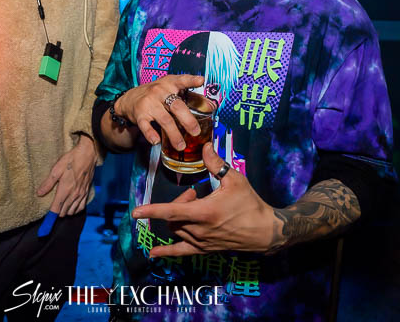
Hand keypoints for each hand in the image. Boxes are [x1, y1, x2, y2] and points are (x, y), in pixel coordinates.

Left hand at [36, 135, 98, 216]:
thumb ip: (48, 183)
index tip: (46, 217)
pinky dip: (75, 209)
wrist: (87, 155)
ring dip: (66, 211)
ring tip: (61, 206)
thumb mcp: (56, 169)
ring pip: (72, 212)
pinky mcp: (86, 193)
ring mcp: (81, 195)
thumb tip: (39, 193)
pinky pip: (81, 207)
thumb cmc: (71, 160)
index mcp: (64, 190)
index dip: (50, 215)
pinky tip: (72, 205)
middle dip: (57, 212)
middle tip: (53, 206)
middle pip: (64, 212)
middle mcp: (73, 195)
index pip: (56, 209)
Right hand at [115, 74, 204, 149]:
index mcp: (169, 84)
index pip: (182, 80)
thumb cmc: (156, 95)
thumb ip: (189, 95)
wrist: (130, 99)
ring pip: (164, 119)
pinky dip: (151, 135)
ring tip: (181, 146)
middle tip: (196, 132)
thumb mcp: (170, 89)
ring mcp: (149, 103)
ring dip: (174, 134)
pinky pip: (146, 126)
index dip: (191, 80)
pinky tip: (157, 141)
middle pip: (176, 106)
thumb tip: (211, 105)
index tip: (201, 81)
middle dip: (188, 120)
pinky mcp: (139, 114)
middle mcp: (159, 91)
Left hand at [132, 143, 279, 256]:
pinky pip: (181, 252)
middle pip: (174, 217)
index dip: (152, 210)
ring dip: (178, 217)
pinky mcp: (205, 249)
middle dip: (178, 202)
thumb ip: (216, 163)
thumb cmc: (250, 204)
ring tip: (195, 206)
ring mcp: (201, 242)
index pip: (171, 211)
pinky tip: (153, 254)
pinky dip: (166, 252)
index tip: (135, 212)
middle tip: (194, 193)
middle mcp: (199, 230)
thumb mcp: (235, 180)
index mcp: (204, 212)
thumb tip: (205, 145)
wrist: (264, 231)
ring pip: (176, 230)